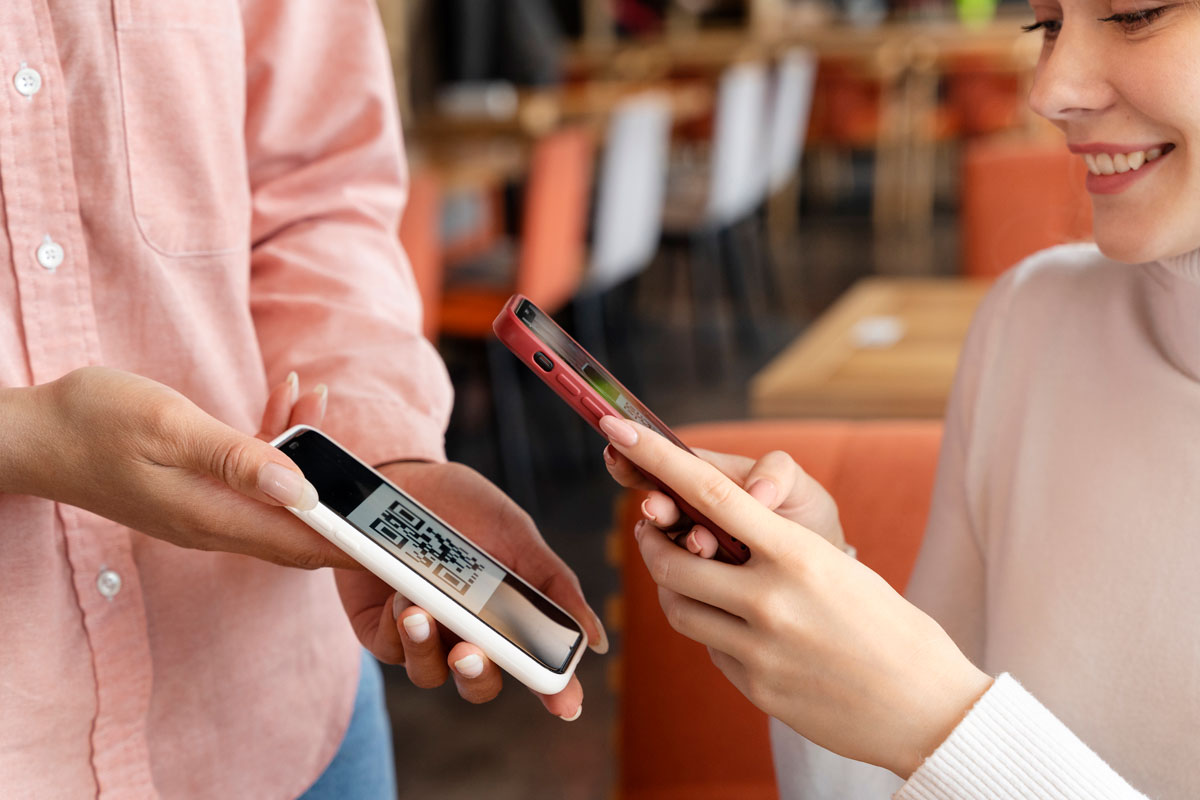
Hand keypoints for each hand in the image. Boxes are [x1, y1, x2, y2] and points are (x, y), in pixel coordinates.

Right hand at [0, 366, 354, 568]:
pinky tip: (288, 396)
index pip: (301, 544)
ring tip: (317, 396)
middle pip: (299, 524)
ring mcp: (205, 507)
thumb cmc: (93, 423)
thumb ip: (239, 460)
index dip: (352, 542)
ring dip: (307, 451)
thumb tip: (301, 490)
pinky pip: (251, 472)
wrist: (32, 432)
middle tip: (376, 469)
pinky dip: (274, 439)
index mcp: (212, 517)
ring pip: (278, 492)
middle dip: (341, 496)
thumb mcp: (171, 429)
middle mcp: (214, 523)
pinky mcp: (197, 487)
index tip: (394, 536)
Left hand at [333, 461, 605, 720]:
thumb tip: (593, 638)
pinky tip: (400, 596)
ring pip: (430, 673)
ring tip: (419, 610)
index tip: (566, 705)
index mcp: (509, 615)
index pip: (534, 664)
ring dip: (427, 648)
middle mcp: (468, 633)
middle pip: (480, 681)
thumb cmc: (466, 507)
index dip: (553, 690)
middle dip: (478, 674)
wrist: (400, 479)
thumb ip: (553, 585)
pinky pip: (392, 649)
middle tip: (469, 652)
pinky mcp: (381, 630)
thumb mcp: (517, 534)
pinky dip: (398, 627)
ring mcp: (424, 635)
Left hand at [599, 415, 992, 777]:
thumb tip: (717, 536)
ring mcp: (759, 650)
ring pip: (678, 608)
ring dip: (673, 586)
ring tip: (687, 572)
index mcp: (799, 555)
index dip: (657, 459)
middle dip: (652, 541)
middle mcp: (771, 601)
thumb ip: (776, 549)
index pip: (711, 494)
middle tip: (649, 528)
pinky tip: (737, 624)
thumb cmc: (891, 624)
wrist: (929, 708)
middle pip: (672, 560)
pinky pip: (709, 647)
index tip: (620, 429)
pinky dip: (710, 628)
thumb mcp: (839, 567)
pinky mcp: (755, 688)